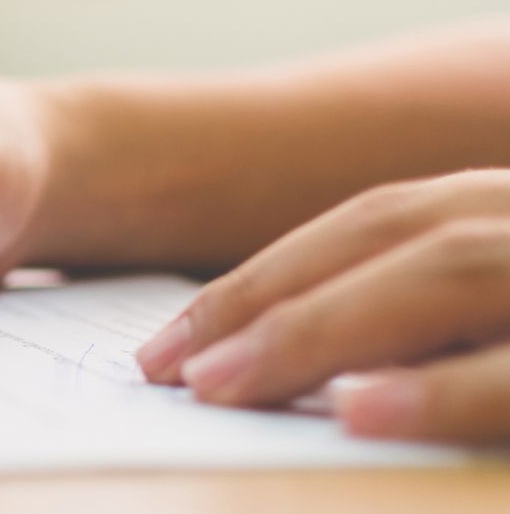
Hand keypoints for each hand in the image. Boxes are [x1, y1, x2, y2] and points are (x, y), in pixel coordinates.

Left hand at [136, 169, 509, 443]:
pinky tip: (356, 413)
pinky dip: (441, 392)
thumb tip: (308, 371)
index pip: (378, 225)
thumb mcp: (490, 309)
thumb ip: (422, 319)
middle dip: (263, 297)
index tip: (172, 339)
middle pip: (391, 233)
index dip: (265, 277)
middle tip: (162, 363)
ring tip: (218, 384)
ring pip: (447, 270)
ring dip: (320, 328)